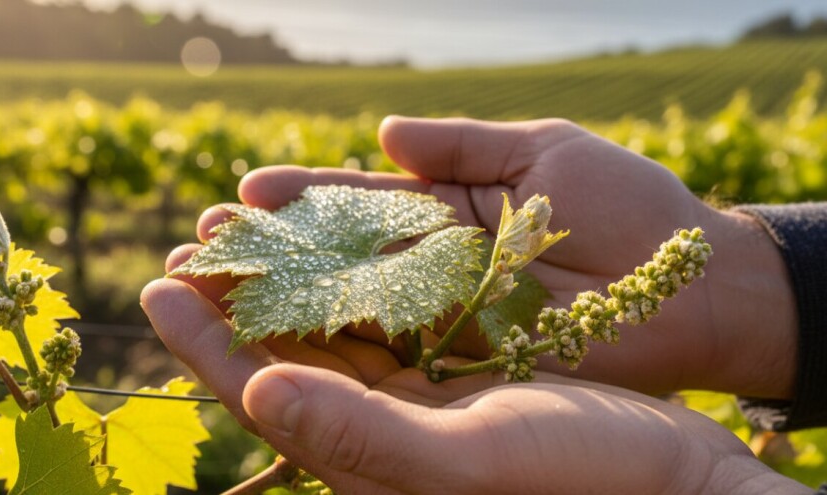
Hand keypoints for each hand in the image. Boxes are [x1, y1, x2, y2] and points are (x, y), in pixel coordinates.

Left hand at [141, 282, 807, 494]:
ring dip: (285, 287)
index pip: (261, 395)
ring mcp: (419, 403)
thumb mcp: (463, 459)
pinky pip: (387, 323)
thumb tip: (253, 391)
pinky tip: (337, 249)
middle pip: (285, 359)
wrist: (672, 477)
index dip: (203, 343)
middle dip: (233, 305)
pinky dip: (353, 284)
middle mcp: (380, 434)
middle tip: (187, 247)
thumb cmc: (579, 476)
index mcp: (365, 463)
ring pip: (330, 337)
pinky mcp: (458, 377)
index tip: (158, 284)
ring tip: (244, 236)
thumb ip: (357, 435)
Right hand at [226, 116, 795, 398]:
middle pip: (340, 258)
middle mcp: (436, 268)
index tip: (244, 192)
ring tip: (213, 285)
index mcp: (452, 211)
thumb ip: (463, 145)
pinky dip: (334, 346)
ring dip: (283, 299)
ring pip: (350, 307)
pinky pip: (391, 353)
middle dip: (273, 250)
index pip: (362, 203)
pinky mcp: (463, 366)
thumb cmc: (632, 211)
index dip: (304, 198)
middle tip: (202, 242)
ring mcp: (445, 320)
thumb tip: (381, 133)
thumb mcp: (546, 153)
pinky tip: (274, 338)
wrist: (698, 288)